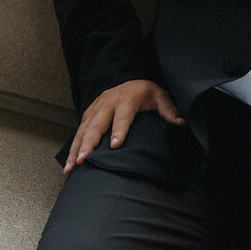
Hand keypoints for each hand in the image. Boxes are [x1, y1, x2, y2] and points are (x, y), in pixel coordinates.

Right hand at [64, 79, 184, 172]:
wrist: (129, 82)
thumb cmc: (145, 93)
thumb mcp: (160, 97)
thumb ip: (169, 110)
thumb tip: (181, 122)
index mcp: (126, 99)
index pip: (122, 116)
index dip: (119, 130)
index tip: (115, 145)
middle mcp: (107, 104)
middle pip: (96, 125)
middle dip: (88, 143)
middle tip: (84, 159)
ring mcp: (95, 110)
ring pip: (83, 130)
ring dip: (76, 149)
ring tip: (71, 167)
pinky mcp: (88, 115)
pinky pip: (78, 132)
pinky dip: (72, 148)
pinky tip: (69, 164)